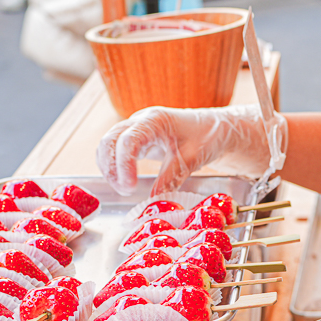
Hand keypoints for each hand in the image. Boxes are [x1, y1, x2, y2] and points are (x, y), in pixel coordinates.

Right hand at [97, 104, 285, 195]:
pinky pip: (114, 151)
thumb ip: (172, 177)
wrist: (213, 129)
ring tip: (125, 189)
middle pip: (110, 140)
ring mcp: (135, 129)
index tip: (130, 187)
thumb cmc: (206, 137)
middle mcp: (140, 121)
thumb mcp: (192, 158)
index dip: (124, 165)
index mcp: (155, 120)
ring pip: (107, 145)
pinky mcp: (135, 140)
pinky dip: (113, 167)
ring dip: (110, 169)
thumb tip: (153, 200)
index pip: (128, 140)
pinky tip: (123, 182)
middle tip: (126, 191)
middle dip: (112, 168)